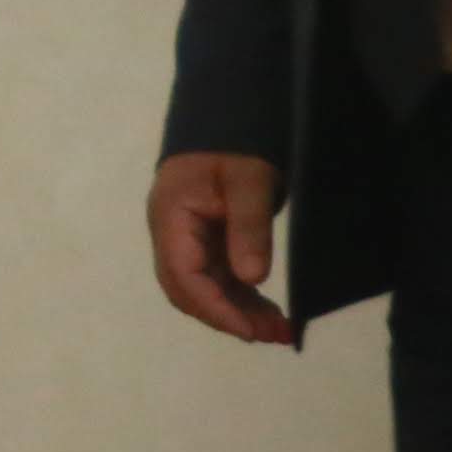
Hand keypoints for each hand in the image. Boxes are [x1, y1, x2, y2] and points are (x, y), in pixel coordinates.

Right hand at [147, 152, 297, 346]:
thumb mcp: (250, 181)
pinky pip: (218, 277)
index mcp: (171, 216)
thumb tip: (252, 279)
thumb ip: (249, 228)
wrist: (229, 116)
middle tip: (272, 335)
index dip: (214, 307)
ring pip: (204, 288)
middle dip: (227, 317)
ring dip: (238, 312)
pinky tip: (269, 312)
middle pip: (188, 289)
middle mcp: (171, 233)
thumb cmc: (236, 144)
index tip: (250, 330)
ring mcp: (186, 238)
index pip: (183, 274)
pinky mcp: (205, 241)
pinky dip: (242, 298)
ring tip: (280, 331)